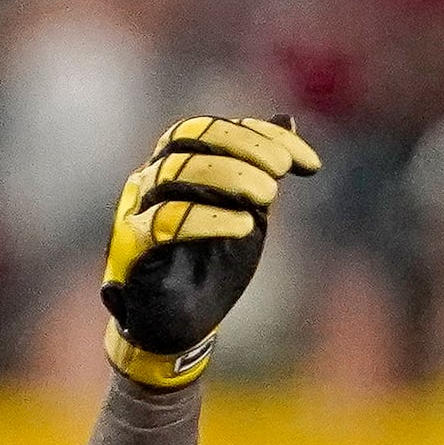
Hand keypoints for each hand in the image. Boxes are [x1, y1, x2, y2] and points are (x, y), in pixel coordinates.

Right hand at [101, 114, 320, 388]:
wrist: (181, 325)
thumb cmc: (211, 265)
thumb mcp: (248, 210)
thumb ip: (260, 168)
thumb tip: (285, 119)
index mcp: (178, 165)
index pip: (213, 129)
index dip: (261, 136)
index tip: (309, 164)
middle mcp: (152, 178)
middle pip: (189, 138)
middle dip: (242, 147)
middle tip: (282, 171)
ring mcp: (138, 209)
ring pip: (174, 172)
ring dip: (226, 176)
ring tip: (269, 196)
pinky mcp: (134, 247)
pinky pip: (163, 221)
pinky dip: (206, 219)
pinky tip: (244, 226)